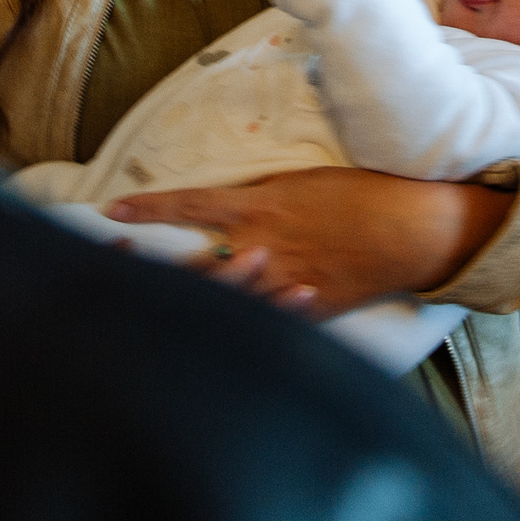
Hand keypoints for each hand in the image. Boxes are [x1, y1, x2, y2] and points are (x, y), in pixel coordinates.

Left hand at [109, 166, 515, 321]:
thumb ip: (256, 201)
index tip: (110, 212)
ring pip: (224, 299)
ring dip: (191, 304)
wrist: (409, 229)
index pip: (189, 206)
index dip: (148, 209)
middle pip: (192, 266)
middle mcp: (262, 246)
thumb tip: (219, 211)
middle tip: (119, 267)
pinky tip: (216, 337)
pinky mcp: (306, 311)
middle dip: (152, 270)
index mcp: (258, 207)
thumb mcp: (300, 183)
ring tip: (154, 313)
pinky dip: (242, 329)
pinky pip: (265, 325)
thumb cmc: (359, 194)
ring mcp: (282, 283)